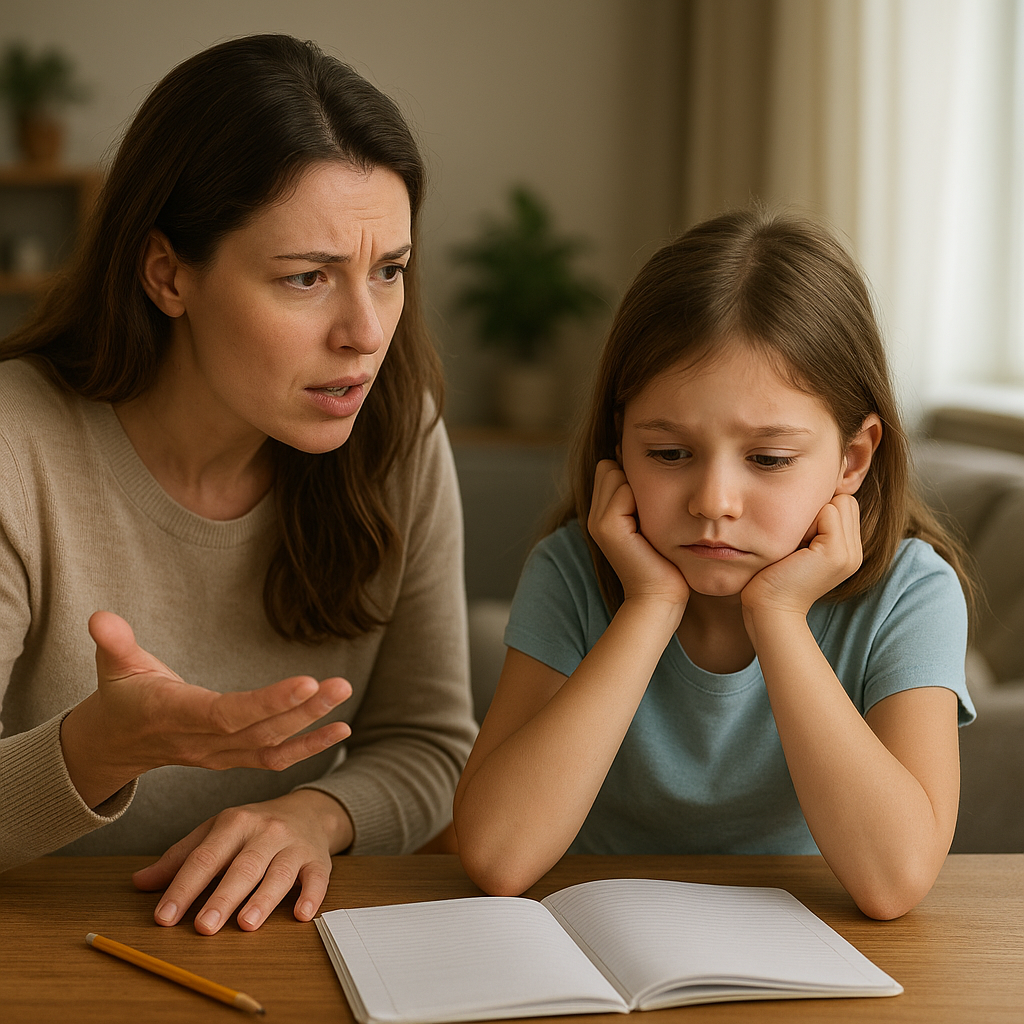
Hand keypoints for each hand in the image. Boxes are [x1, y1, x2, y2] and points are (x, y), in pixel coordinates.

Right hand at [60, 611, 351, 807]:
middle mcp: (204, 742)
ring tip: (344, 695)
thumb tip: (100, 618)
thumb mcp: (113, 664)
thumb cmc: (122, 694)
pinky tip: (342, 730)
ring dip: (313, 724)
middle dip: (304, 709)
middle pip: (261, 730)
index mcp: (178, 715)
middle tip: (341, 685)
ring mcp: (220, 755)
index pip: (228, 713)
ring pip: (273, 744)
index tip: (306, 681)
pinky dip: (309, 747)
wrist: (117, 743)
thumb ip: (113, 642)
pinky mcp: (233, 758)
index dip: (268, 702)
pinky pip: (276, 758)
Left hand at [133, 789, 352, 932]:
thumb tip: (139, 882)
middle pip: (243, 865)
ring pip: (279, 872)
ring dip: (264, 898)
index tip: (164, 916)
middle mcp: (266, 831)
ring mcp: (294, 845)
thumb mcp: (216, 832)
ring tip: (246, 923)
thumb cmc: (254, 827)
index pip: (205, 856)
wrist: (308, 811)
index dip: (183, 887)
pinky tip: (301, 914)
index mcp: (234, 822)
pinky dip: (311, 895)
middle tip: (204, 926)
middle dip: (223, 897)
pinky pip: (317, 877)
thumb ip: (180, 857)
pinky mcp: (319, 859)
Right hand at [588, 459, 689, 610]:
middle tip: (654, 513)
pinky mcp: (606, 527)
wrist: (659, 597)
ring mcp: (597, 521)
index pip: (609, 467)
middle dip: (633, 479)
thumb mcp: (650, 521)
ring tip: (652, 520)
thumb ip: (640, 496)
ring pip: (615, 473)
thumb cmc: (663, 562)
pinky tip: (651, 526)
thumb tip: (647, 463)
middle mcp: (594, 515)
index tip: (654, 502)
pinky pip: (623, 489)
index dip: (633, 477)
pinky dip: (641, 499)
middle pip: (610, 466)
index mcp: (602, 514)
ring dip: (639, 488)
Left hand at [741, 493, 862, 620]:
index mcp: (849, 551)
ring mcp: (849, 553)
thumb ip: (814, 523)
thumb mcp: (800, 544)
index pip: (845, 503)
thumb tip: (813, 490)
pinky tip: (795, 547)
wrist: (769, 608)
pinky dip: (806, 521)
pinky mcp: (836, 552)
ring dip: (811, 515)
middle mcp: (855, 552)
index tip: (798, 536)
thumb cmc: (774, 575)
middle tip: (797, 540)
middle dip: (818, 510)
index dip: (819, 511)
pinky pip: (828, 511)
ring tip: (796, 544)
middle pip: (845, 500)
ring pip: (838, 502)